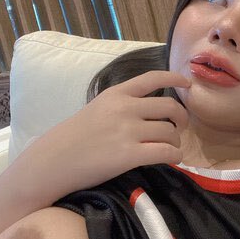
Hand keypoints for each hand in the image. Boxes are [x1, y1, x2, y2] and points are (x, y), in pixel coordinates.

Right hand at [10, 71, 190, 204]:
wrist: (53, 161)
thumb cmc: (72, 138)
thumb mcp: (97, 109)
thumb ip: (121, 105)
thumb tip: (148, 111)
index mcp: (116, 94)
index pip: (152, 78)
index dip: (174, 78)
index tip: (187, 83)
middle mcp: (125, 108)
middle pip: (169, 106)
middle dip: (181, 118)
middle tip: (180, 128)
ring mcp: (128, 131)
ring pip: (170, 131)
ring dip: (176, 141)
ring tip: (171, 148)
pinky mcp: (130, 155)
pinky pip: (166, 152)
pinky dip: (176, 156)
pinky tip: (173, 159)